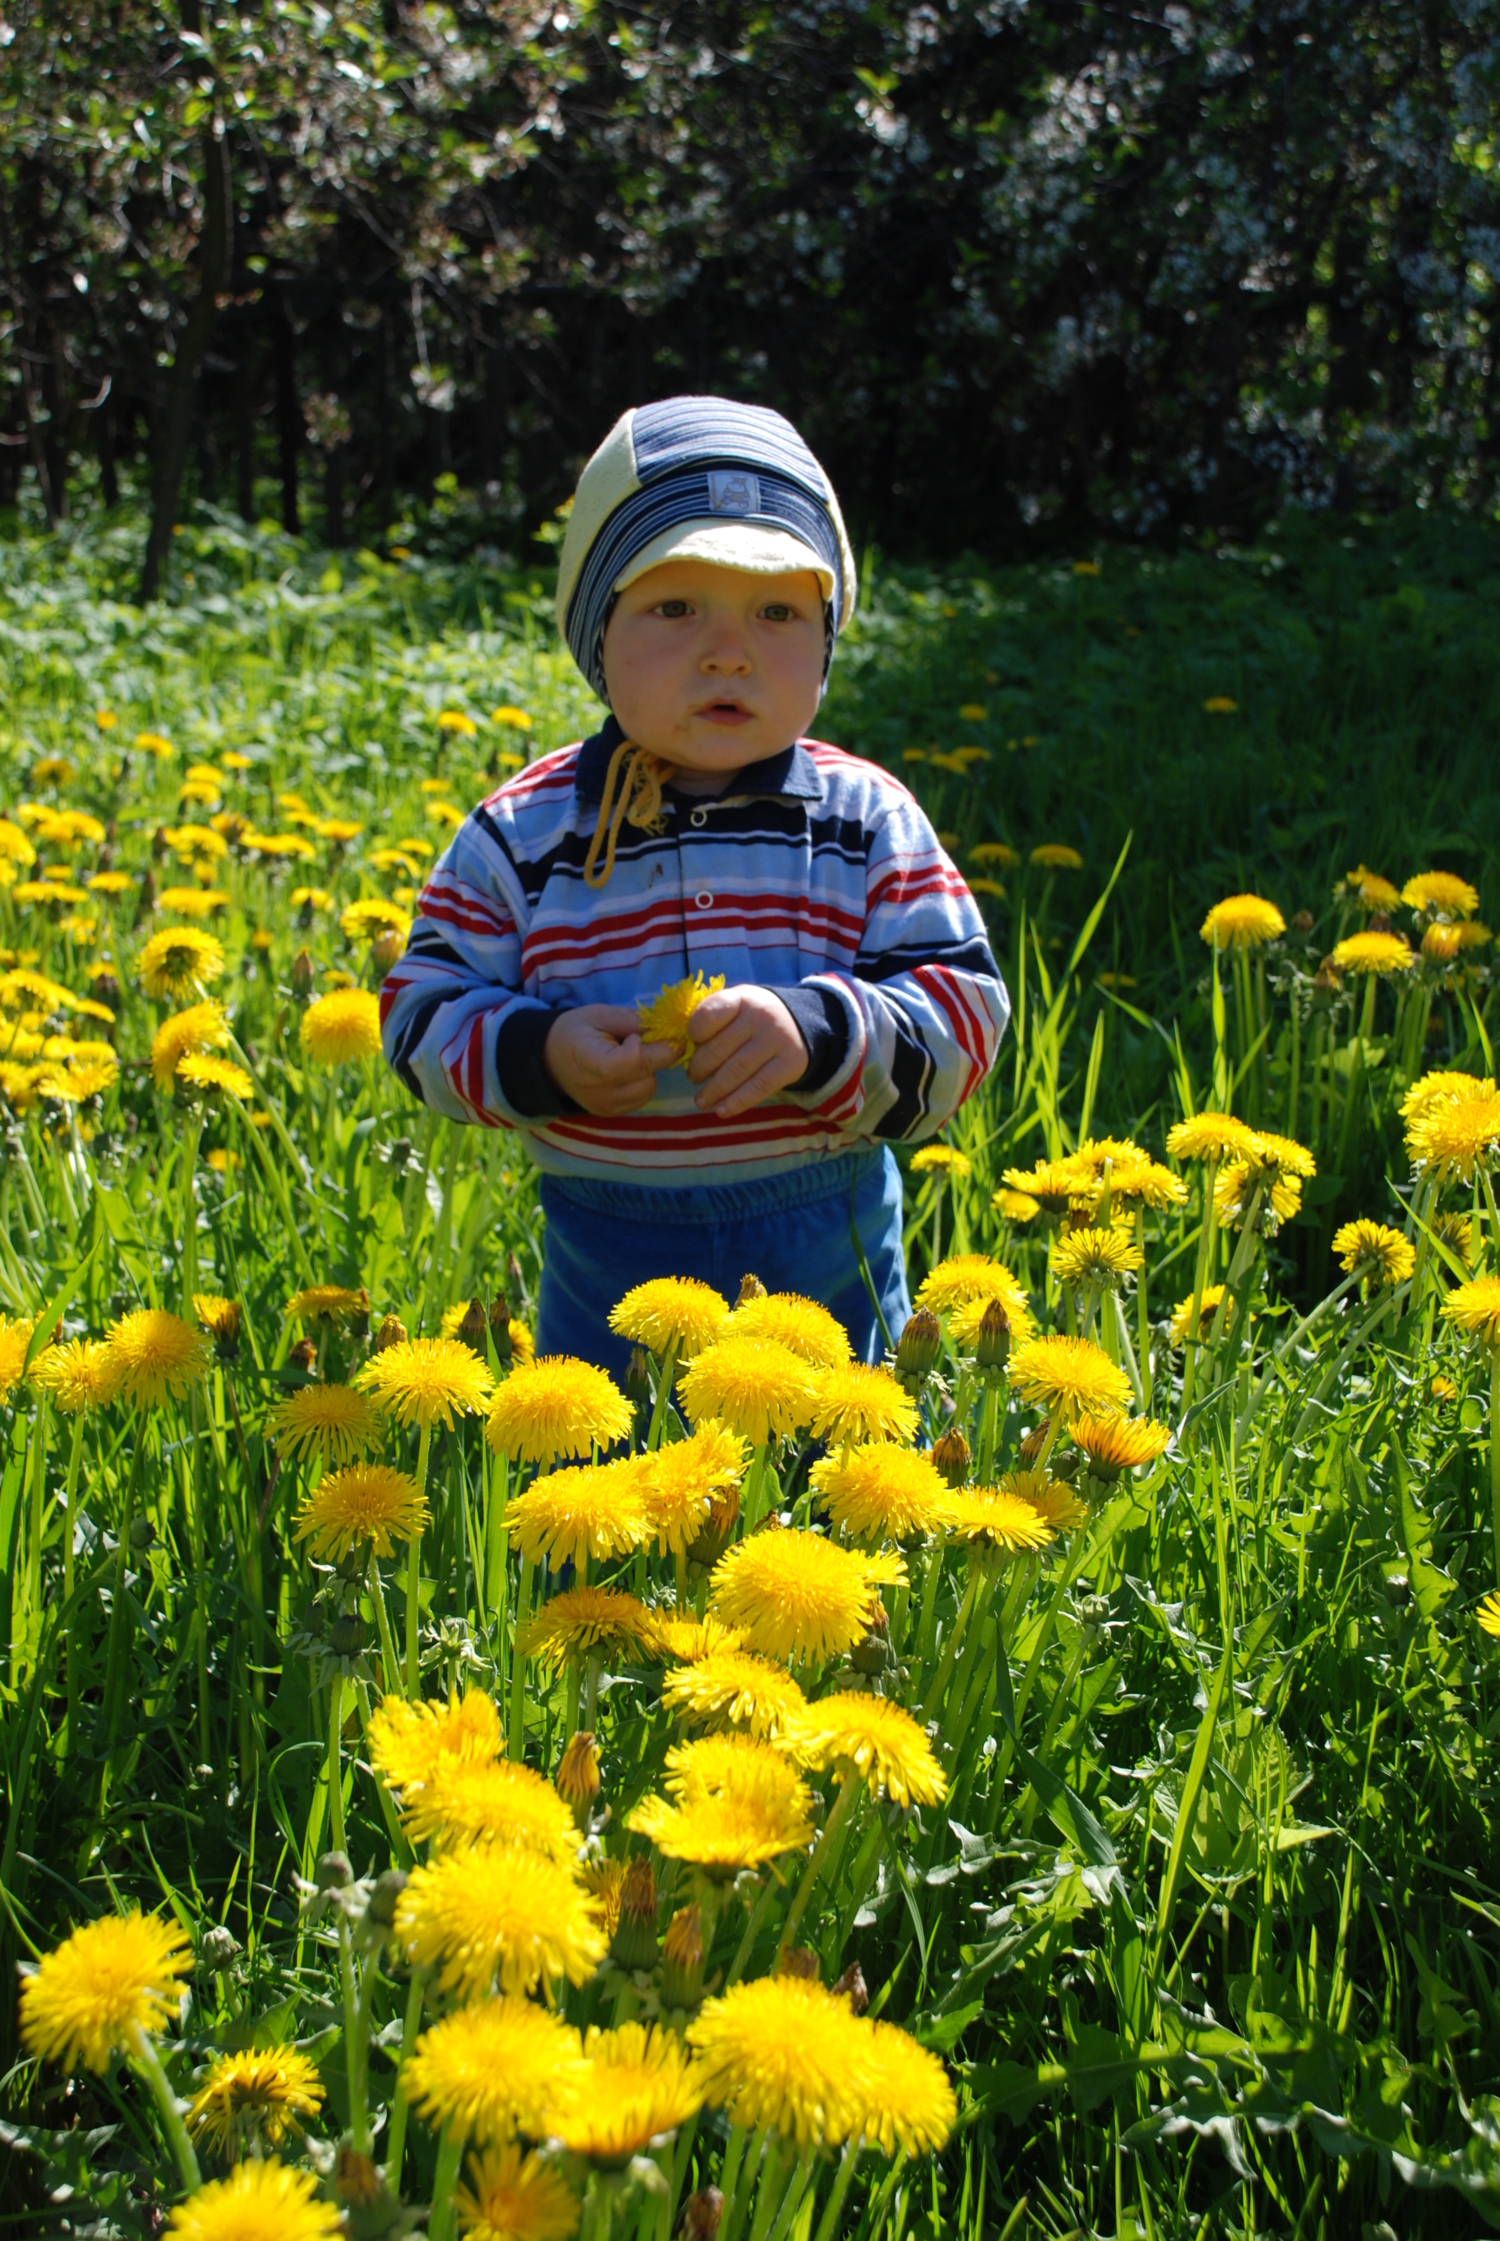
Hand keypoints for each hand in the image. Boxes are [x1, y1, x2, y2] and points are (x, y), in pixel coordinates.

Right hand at [543, 1005, 676, 1115]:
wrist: (551, 1062)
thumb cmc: (576, 1032)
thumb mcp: (598, 1015)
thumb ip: (632, 1020)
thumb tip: (668, 1029)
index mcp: (585, 1060)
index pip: (621, 1065)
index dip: (638, 1049)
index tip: (634, 1036)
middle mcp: (596, 1090)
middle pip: (644, 1074)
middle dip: (656, 1052)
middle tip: (645, 1038)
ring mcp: (605, 1105)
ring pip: (650, 1086)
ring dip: (650, 1069)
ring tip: (631, 1055)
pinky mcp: (613, 1112)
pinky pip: (644, 1096)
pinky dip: (644, 1080)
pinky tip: (629, 1070)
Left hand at [685, 985, 807, 1115]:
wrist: (799, 1023)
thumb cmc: (751, 1018)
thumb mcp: (735, 1006)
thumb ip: (710, 1021)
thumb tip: (681, 1052)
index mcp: (740, 998)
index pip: (708, 1015)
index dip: (693, 1035)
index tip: (688, 1048)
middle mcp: (760, 1016)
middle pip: (718, 1049)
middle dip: (699, 1069)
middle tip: (693, 1078)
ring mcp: (777, 1040)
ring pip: (736, 1071)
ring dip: (713, 1091)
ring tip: (701, 1102)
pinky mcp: (790, 1064)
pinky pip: (759, 1087)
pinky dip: (737, 1102)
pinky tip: (721, 1111)